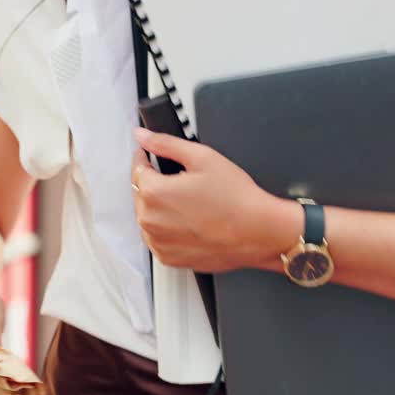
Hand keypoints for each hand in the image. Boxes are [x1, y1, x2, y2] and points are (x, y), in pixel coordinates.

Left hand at [131, 127, 295, 272]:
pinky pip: (157, 238)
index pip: (137, 169)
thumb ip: (165, 143)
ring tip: (190, 203)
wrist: (258, 233)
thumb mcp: (202, 157)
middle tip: (182, 181)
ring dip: (159, 207)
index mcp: (153, 193)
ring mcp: (158, 242)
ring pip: (148, 216)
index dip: (145, 158)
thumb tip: (143, 135)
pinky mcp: (168, 258)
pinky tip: (190, 221)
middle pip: (140, 193)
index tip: (150, 155)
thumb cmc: (236, 199)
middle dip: (155, 183)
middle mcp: (150, 221)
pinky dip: (167, 228)